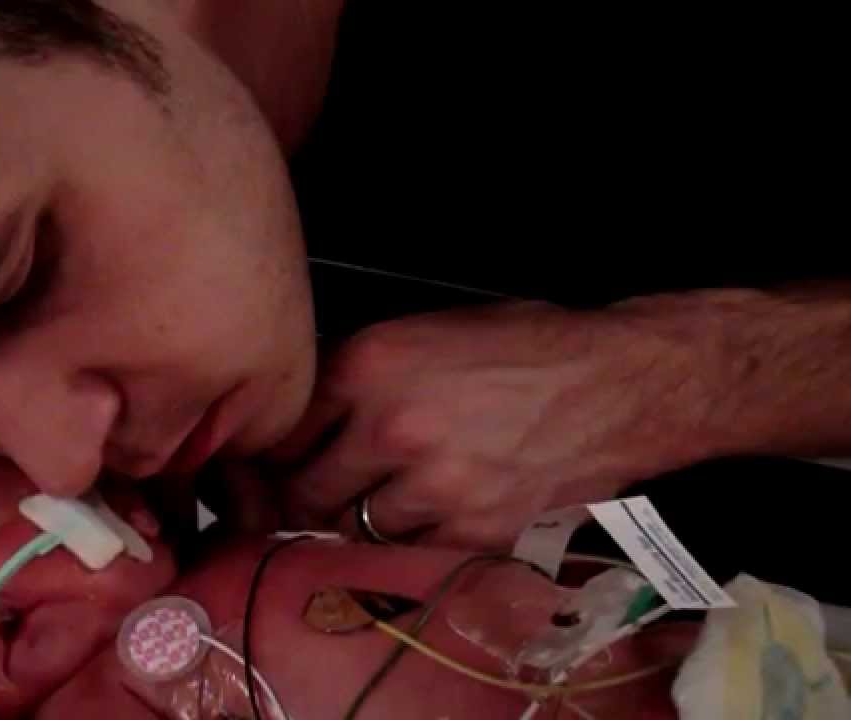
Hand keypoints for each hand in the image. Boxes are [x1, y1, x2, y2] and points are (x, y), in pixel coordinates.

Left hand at [273, 301, 706, 547]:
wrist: (622, 383)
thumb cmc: (527, 346)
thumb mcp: (426, 331)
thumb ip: (360, 372)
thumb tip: (310, 416)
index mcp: (371, 365)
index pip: (286, 431)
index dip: (276, 454)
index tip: (278, 465)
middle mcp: (391, 428)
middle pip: (306, 490)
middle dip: (307, 495)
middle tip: (316, 494)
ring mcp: (433, 486)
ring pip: (354, 528)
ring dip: (360, 520)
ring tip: (385, 500)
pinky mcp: (474, 532)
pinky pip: (409, 553)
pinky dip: (410, 542)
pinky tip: (430, 515)